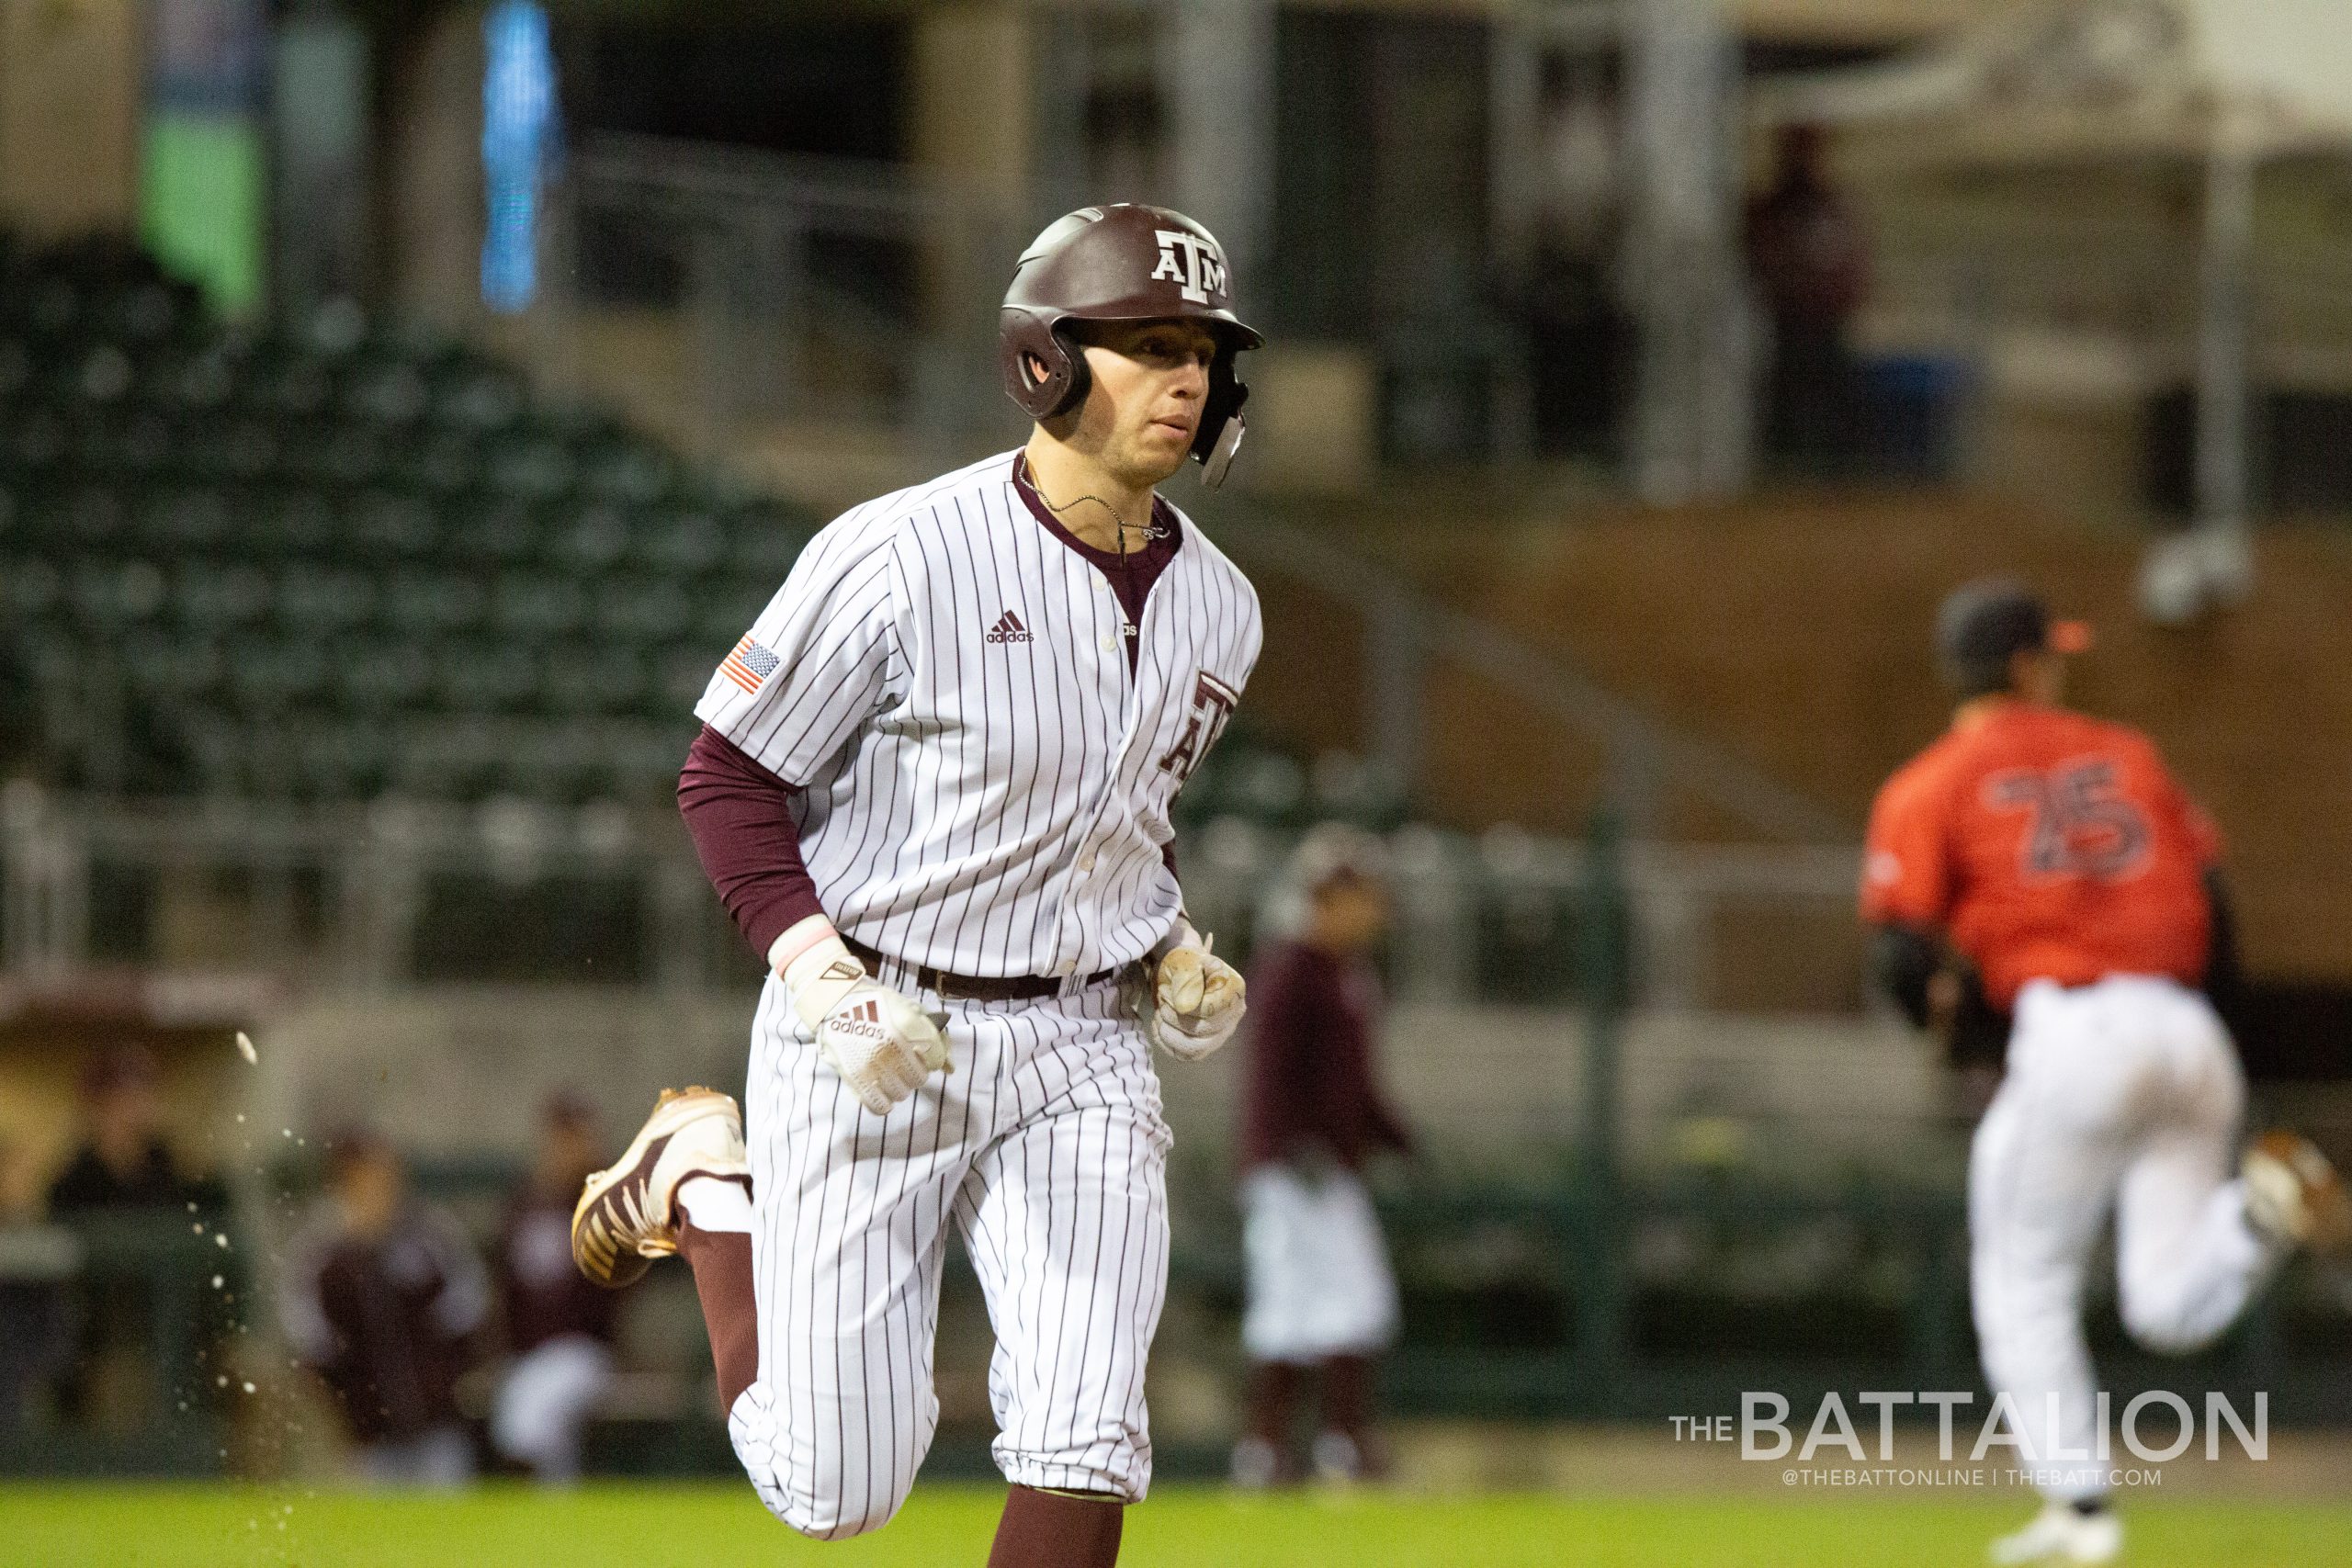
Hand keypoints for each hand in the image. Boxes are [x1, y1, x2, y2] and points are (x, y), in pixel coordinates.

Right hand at [775, 918, 950, 1114]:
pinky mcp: (854, 1078)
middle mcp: (891, 1048)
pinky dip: (883, 1101)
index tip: (922, 1052)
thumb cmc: (878, 1003)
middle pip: (919, 1078)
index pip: (935, 1059)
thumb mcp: (911, 1010)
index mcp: (908, 1026)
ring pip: (901, 1093)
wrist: (835, 1002)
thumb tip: (950, 1069)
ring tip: (888, 1070)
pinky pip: (878, 1105)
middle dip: (915, 1070)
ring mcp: (872, 1065)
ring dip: (899, 1084)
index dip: (932, 1057)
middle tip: (903, 1060)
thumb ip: (936, 1038)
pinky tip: (880, 1088)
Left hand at [1144, 917, 1244, 1061]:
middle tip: (1161, 1000)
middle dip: (1172, 1017)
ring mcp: (1220, 1034)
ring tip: (1160, 1013)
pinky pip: (1185, 1056)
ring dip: (1168, 1033)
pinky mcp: (1204, 1047)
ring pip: (1195, 1050)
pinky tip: (1159, 1024)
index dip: (1181, 1004)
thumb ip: (1188, 981)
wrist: (1179, 972)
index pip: (1208, 1011)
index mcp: (1235, 991)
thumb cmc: (1184, 964)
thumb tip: (1185, 1008)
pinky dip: (1165, 1042)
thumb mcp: (1185, 963)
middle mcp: (1233, 1016)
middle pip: (1202, 1031)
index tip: (1165, 990)